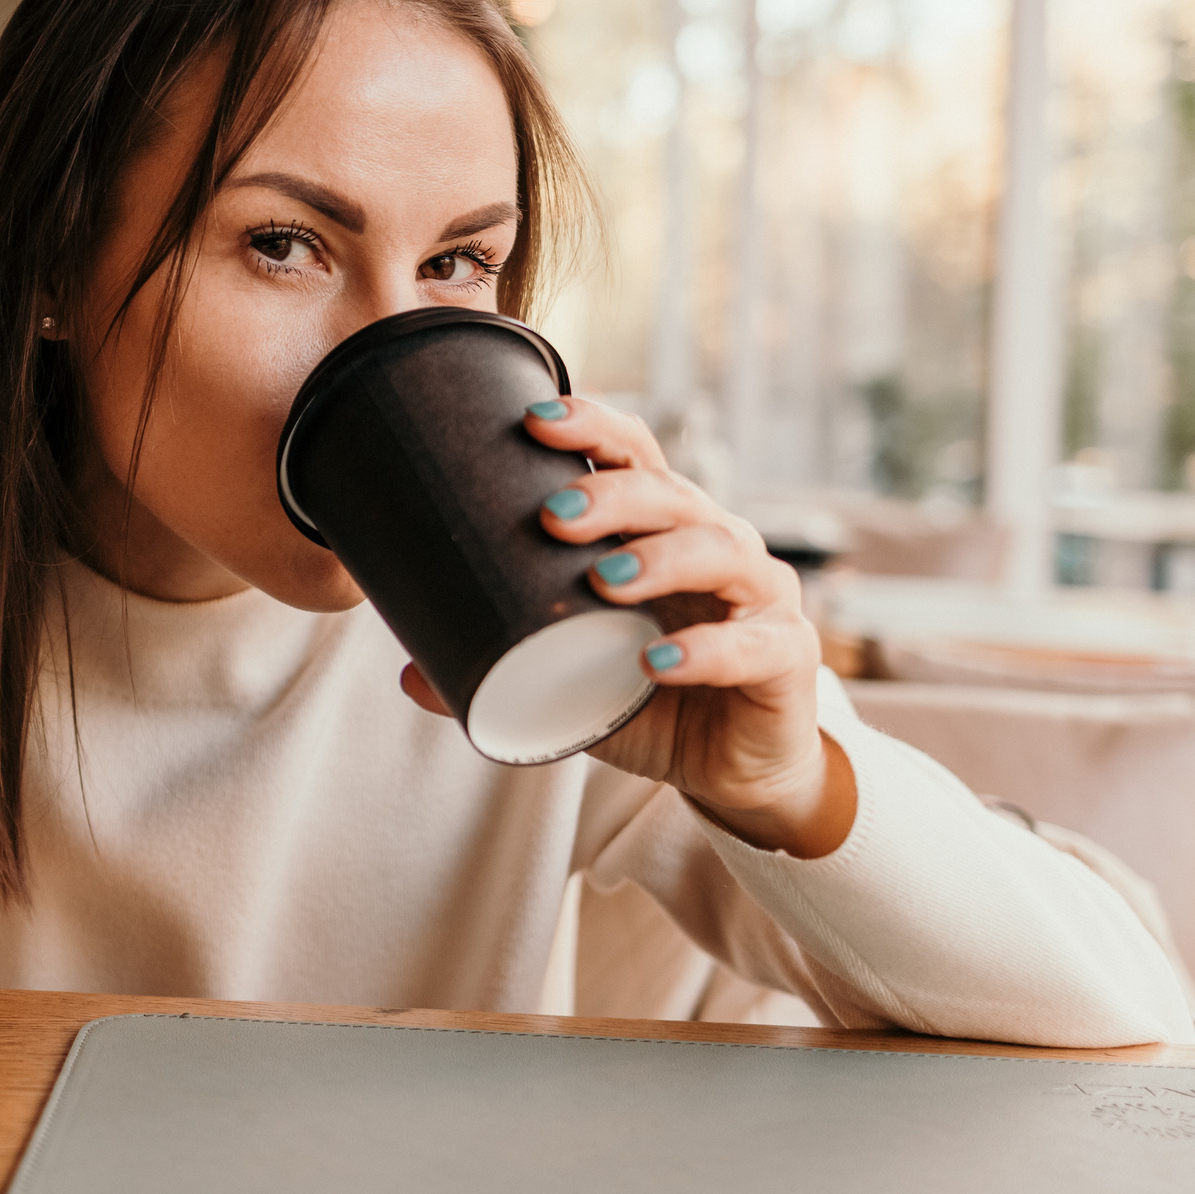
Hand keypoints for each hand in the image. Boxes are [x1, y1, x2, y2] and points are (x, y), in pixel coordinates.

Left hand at [396, 396, 854, 857]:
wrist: (735, 772)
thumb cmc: (654, 701)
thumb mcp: (570, 683)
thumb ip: (501, 672)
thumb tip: (408, 674)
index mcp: (664, 529)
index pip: (635, 455)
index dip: (592, 428)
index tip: (533, 421)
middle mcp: (717, 545)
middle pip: (671, 494)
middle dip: (611, 494)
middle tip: (552, 515)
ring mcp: (760, 595)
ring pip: (719, 551)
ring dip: (658, 558)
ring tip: (601, 579)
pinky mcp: (787, 655)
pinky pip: (752, 644)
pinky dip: (705, 649)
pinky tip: (659, 661)